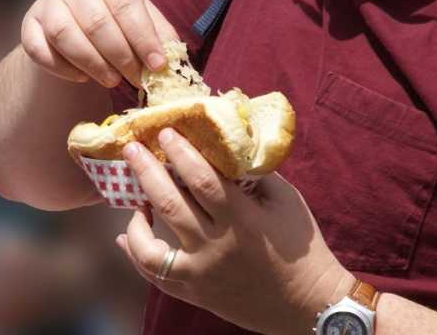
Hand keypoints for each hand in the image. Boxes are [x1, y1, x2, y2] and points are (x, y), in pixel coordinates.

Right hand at [20, 0, 178, 86]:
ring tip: (112, 80)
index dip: (143, 37)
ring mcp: (48, 2)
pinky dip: (63, 69)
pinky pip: (40, 50)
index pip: (126, 4)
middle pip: (97, 23)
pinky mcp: (29, 24)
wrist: (75, 21)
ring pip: (66, 36)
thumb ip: (158, 35)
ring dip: (93, 64)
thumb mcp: (142, 19)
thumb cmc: (117, 20)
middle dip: (121, 57)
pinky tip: (82, 77)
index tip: (157, 65)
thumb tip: (174, 61)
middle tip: (136, 80)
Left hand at [116, 128, 355, 334]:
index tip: (166, 133)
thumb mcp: (286, 202)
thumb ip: (254, 175)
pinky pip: (155, 274)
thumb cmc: (301, 248)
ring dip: (136, 216)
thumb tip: (222, 147)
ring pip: (151, 246)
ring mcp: (201, 275)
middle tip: (132, 149)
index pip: (202, 180)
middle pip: (170, 204)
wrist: (308, 304)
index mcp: (243, 221)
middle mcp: (216, 248)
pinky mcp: (194, 293)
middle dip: (147, 171)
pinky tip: (128, 233)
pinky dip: (136, 252)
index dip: (181, 153)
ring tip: (135, 196)